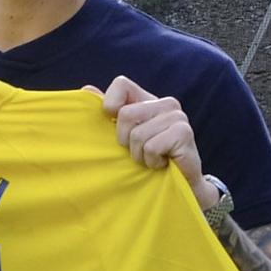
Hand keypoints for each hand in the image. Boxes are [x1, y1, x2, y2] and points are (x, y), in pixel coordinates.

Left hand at [88, 76, 215, 204]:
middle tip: (142, 151)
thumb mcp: (126, 136)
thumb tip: (86, 88)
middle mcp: (165, 103)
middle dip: (126, 142)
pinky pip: (151, 147)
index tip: (116, 128)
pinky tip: (162, 164)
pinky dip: (151, 162)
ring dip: (140, 156)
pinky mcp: (183, 132)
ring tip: (153, 159)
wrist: (181, 186)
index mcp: (149, 100)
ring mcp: (177, 116)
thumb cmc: (150, 160)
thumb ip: (109, 114)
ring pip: (137, 134)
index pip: (121, 84)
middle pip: (125, 115)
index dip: (110, 106)